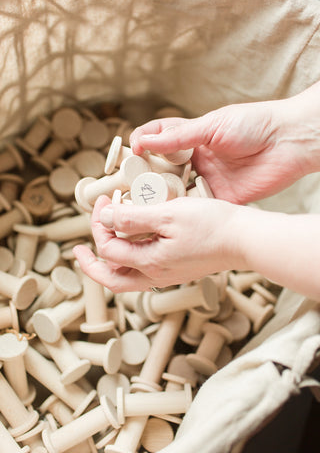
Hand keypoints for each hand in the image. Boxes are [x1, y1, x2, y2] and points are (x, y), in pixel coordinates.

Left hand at [73, 195, 241, 291]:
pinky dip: (131, 260)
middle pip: (112, 279)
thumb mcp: (169, 214)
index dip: (98, 225)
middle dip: (92, 264)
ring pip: (128, 277)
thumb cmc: (214, 226)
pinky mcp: (179, 269)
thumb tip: (106, 218)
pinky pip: (145, 271)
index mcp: (150, 262)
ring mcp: (169, 274)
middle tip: (79, 251)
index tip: (103, 202)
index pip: (108, 249)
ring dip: (110, 263)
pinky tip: (135, 244)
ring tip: (103, 247)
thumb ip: (133, 218)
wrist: (246, 240)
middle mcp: (157, 275)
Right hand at [130, 90, 319, 203]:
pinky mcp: (220, 198)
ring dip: (161, 197)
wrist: (288, 142)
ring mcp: (207, 180)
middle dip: (145, 177)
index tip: (134, 152)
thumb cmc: (254, 124)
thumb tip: (145, 142)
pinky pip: (197, 207)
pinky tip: (170, 215)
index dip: (142, 146)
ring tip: (144, 204)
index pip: (157, 140)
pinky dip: (184, 212)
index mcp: (192, 138)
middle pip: (163, 170)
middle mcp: (196, 160)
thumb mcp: (212, 125)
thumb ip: (179, 136)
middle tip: (131, 186)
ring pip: (176, 192)